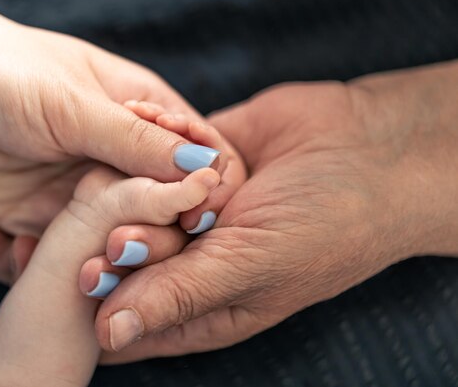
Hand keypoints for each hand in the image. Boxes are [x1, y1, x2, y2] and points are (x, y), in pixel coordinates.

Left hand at [0, 0, 241, 283]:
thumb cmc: (2, 71)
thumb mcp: (74, 104)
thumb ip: (136, 140)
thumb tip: (204, 169)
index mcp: (139, 120)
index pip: (193, 162)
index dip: (202, 193)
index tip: (195, 220)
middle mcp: (115, 163)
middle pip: (158, 213)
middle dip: (150, 237)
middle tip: (121, 250)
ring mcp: (77, 195)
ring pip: (108, 243)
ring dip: (97, 262)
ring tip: (78, 271)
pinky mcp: (35, 220)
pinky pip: (52, 259)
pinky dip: (41, 267)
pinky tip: (19, 254)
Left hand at [92, 62, 457, 361]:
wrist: (373, 149)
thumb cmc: (328, 224)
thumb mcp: (252, 266)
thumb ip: (178, 295)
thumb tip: (108, 335)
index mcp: (207, 302)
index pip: (138, 316)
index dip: (107, 303)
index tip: (87, 279)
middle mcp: (195, 256)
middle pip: (130, 256)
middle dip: (121, 241)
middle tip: (119, 233)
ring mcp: (193, 206)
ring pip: (137, 199)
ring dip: (135, 186)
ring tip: (133, 179)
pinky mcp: (197, 158)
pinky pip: (158, 150)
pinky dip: (156, 137)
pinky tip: (152, 125)